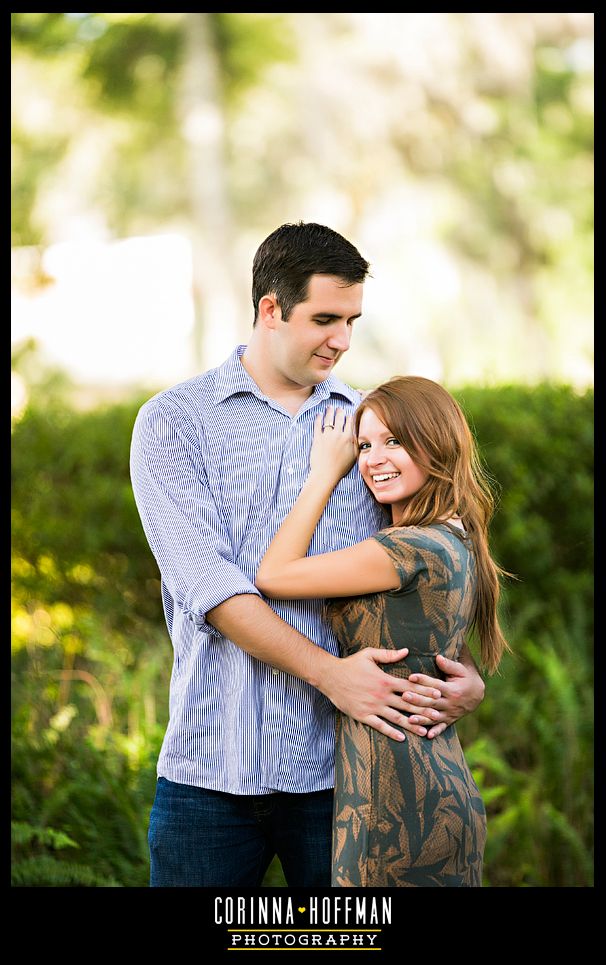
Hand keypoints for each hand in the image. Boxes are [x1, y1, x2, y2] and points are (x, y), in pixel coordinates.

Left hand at [309, 406, 355, 483]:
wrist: (325, 474)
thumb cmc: (341, 468)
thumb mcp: (354, 456)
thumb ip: (357, 444)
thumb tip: (359, 435)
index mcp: (348, 438)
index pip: (350, 422)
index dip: (350, 416)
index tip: (349, 413)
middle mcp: (338, 434)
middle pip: (340, 418)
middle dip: (340, 411)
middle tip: (339, 408)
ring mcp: (327, 435)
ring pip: (328, 419)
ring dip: (329, 411)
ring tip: (330, 407)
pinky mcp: (317, 438)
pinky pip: (317, 425)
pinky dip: (318, 418)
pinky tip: (318, 415)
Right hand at [320, 647, 440, 740]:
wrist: (330, 676)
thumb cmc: (350, 664)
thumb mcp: (369, 654)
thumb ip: (389, 654)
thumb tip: (406, 651)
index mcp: (385, 680)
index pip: (410, 687)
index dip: (425, 691)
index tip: (438, 695)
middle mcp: (382, 695)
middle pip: (407, 704)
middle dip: (424, 710)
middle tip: (438, 715)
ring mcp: (373, 707)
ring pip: (397, 718)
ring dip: (412, 724)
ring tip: (425, 730)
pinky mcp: (363, 715)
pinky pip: (380, 726)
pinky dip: (391, 732)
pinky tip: (402, 738)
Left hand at [405, 653, 485, 737]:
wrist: (478, 694)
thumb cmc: (466, 677)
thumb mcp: (461, 669)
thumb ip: (449, 665)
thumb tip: (438, 657)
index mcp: (453, 690)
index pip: (435, 685)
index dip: (423, 680)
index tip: (411, 677)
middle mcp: (451, 703)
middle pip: (432, 702)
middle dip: (417, 700)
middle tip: (404, 696)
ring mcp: (450, 713)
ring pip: (434, 717)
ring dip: (422, 719)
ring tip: (409, 719)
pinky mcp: (450, 720)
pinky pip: (442, 727)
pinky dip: (436, 732)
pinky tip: (427, 736)